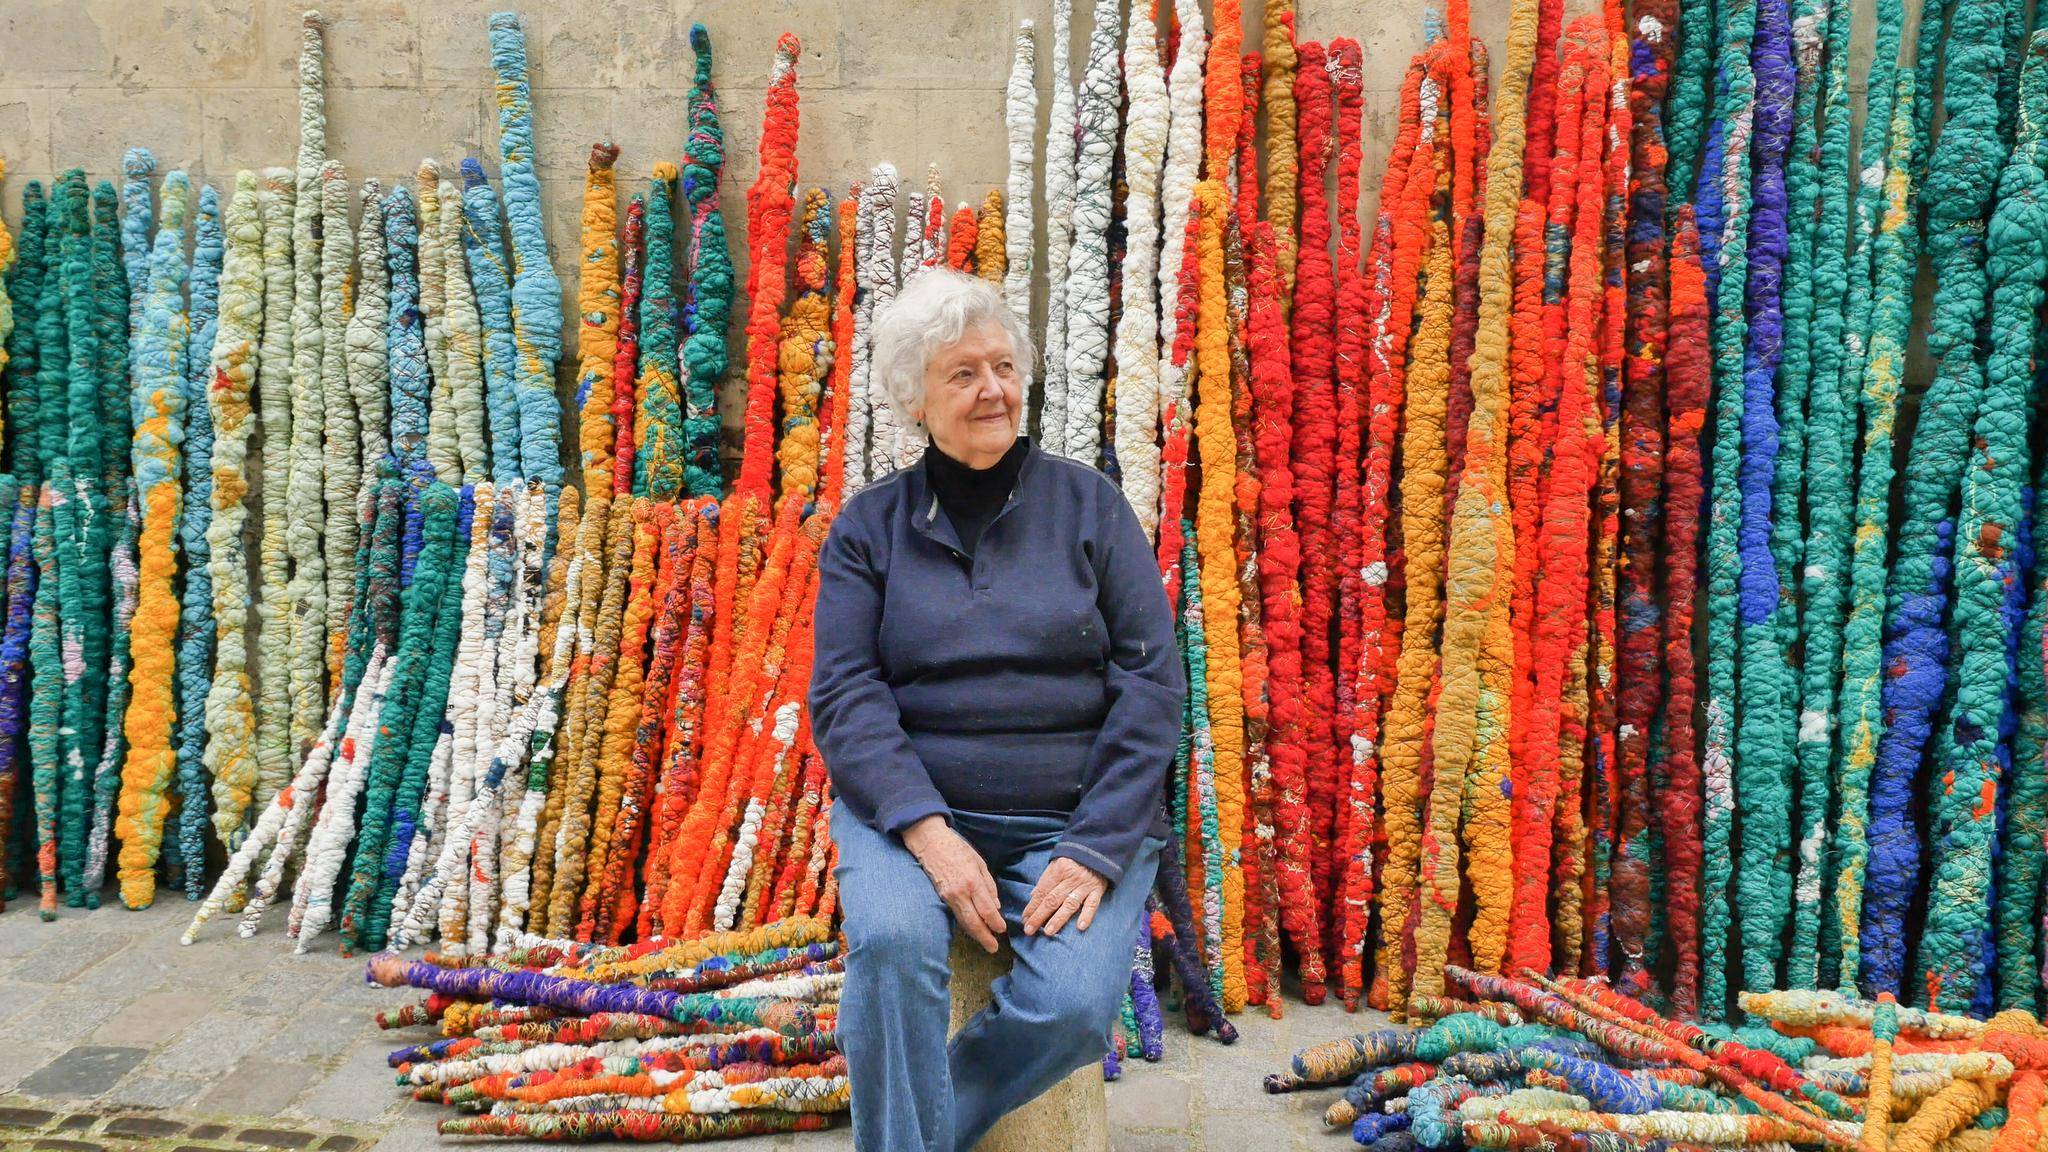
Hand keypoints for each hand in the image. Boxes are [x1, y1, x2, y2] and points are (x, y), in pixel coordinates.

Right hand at [902, 816, 1005, 952]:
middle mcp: (960, 892)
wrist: (930, 842)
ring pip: (963, 921)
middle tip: (993, 949)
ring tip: (985, 942)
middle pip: (974, 922)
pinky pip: (955, 914)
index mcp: (973, 881)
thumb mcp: (979, 862)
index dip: (995, 923)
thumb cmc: (957, 848)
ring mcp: (949, 896)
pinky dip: (965, 923)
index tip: (1001, 930)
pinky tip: (972, 928)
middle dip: (985, 937)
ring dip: (975, 934)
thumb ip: (989, 885)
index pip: (987, 909)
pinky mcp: (941, 896)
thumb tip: (996, 905)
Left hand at [1021, 856, 1108, 936]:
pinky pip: (1092, 905)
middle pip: (1052, 900)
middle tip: (1029, 930)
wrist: (1098, 850)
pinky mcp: (1097, 891)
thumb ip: (1046, 880)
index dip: (1032, 906)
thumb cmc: (1073, 859)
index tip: (1024, 919)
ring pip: (1069, 904)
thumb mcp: (1056, 864)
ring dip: (1058, 919)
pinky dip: (1087, 916)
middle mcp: (1070, 879)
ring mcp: (1084, 886)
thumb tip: (1033, 897)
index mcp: (1058, 871)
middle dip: (1039, 916)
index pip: (1042, 891)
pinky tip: (1080, 927)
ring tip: (1048, 932)